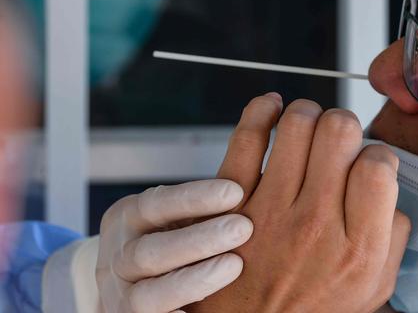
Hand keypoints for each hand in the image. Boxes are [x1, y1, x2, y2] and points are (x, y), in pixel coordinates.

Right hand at [96, 179, 252, 312]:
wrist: (133, 286)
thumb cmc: (173, 239)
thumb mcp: (179, 213)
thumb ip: (211, 196)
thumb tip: (261, 156)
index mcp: (130, 217)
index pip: (156, 205)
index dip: (193, 197)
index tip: (235, 190)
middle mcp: (119, 257)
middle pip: (150, 252)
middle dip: (197, 239)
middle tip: (243, 227)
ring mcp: (122, 296)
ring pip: (147, 296)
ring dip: (194, 280)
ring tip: (235, 265)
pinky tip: (201, 312)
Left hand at [188, 94, 410, 312]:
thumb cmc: (311, 311)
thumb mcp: (371, 292)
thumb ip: (392, 240)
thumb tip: (389, 190)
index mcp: (356, 249)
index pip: (378, 165)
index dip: (379, 154)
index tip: (369, 164)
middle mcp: (315, 223)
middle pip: (339, 131)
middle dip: (345, 125)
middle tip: (339, 141)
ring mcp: (269, 209)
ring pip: (297, 123)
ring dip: (308, 114)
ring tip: (309, 127)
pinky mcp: (232, 201)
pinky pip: (247, 137)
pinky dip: (261, 111)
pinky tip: (273, 108)